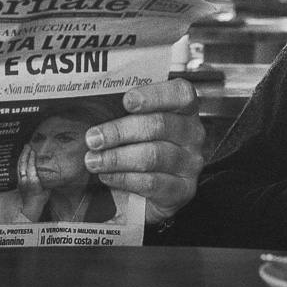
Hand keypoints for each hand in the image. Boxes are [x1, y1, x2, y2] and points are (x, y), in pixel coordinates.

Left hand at [15, 143, 48, 220]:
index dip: (31, 158)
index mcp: (33, 181)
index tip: (33, 150)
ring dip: (22, 156)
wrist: (31, 207)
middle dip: (25, 154)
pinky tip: (22, 158)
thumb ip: (47, 179)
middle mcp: (25, 180)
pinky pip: (18, 170)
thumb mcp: (47, 189)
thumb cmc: (41, 199)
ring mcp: (20, 181)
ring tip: (24, 149)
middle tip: (27, 145)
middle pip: (23, 164)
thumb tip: (52, 170)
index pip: (30, 167)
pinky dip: (20, 162)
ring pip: (19, 166)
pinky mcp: (18, 182)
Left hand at [83, 79, 203, 223]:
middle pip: (159, 125)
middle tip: (93, 138)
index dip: (155, 95)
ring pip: (153, 155)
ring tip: (93, 160)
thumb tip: (95, 101)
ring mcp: (190, 163)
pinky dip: (124, 178)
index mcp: (184, 108)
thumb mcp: (133, 122)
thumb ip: (123, 109)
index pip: (181, 94)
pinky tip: (107, 176)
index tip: (127, 100)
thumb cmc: (137, 146)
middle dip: (120, 131)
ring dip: (117, 158)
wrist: (143, 193)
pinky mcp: (183, 190)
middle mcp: (192, 133)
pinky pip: (152, 183)